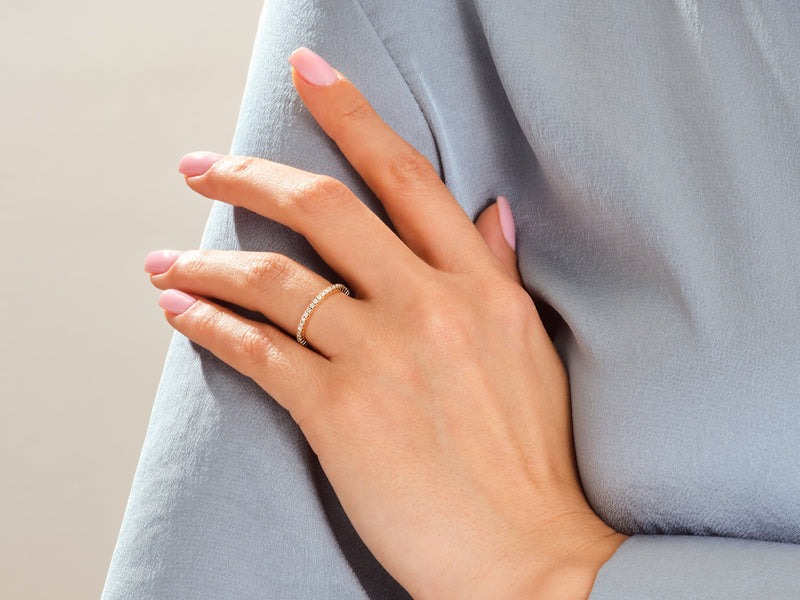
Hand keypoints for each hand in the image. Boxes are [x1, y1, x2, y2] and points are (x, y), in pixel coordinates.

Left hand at [145, 47, 625, 598]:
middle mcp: (429, 307)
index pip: (406, 175)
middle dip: (250, 175)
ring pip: (273, 279)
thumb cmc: (529, 457)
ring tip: (168, 259)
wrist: (526, 556)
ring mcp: (381, 358)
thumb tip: (486, 211)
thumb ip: (498, 271)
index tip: (310, 75)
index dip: (352, 114)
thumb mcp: (528, 347)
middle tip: (203, 165)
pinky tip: (180, 312)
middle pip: (323, 209)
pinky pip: (256, 351)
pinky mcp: (339, 415)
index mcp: (480, 285)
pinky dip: (207, 325)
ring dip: (207, 260)